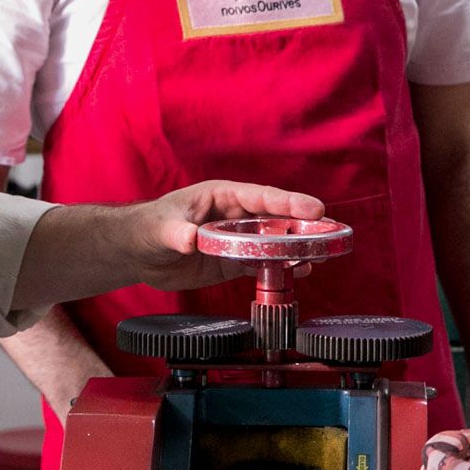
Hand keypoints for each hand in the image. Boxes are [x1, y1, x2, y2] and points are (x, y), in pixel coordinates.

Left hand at [125, 180, 323, 291]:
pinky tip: (301, 272)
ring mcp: (236, 239)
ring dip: (297, 247)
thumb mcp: (160, 228)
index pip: (261, 197)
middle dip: (303, 225)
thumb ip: (176, 232)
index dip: (289, 202)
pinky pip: (263, 263)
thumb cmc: (148, 228)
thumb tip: (189, 238)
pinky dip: (282, 268)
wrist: (138, 252)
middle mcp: (234, 215)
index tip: (314, 209)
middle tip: (331, 234)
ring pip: (274, 241)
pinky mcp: (233, 261)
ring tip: (322, 255)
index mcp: (221, 196)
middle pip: (276, 218)